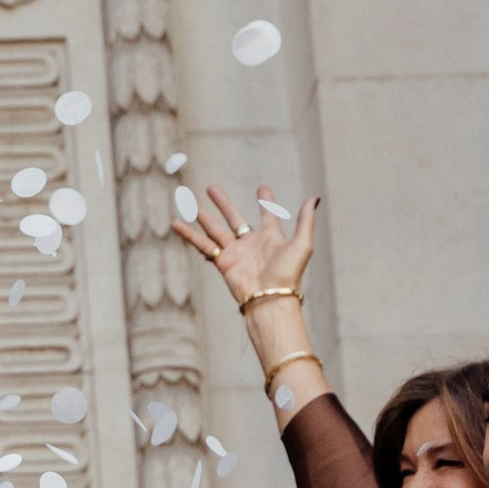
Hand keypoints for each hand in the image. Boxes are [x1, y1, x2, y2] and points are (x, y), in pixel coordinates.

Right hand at [171, 184, 319, 337]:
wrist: (270, 299)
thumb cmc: (288, 275)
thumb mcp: (302, 244)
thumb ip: (305, 221)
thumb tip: (312, 198)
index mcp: (271, 237)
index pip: (268, 215)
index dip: (266, 202)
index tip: (262, 189)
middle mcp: (250, 243)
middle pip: (233, 217)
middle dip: (223, 203)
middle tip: (212, 188)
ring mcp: (234, 252)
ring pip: (215, 228)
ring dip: (202, 215)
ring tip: (190, 201)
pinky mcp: (222, 261)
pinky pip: (202, 244)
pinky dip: (188, 235)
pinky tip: (176, 224)